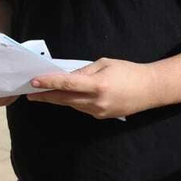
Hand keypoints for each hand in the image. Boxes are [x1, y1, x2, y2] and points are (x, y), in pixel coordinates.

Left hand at [25, 58, 156, 119]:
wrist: (150, 90)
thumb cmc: (128, 71)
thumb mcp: (105, 63)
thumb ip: (84, 72)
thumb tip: (66, 78)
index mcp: (98, 85)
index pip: (68, 84)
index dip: (49, 83)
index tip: (35, 82)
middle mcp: (97, 102)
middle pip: (65, 99)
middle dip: (46, 96)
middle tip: (30, 93)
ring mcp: (99, 112)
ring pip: (72, 105)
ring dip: (57, 99)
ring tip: (42, 94)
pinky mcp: (101, 117)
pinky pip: (81, 108)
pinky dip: (72, 101)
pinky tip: (64, 97)